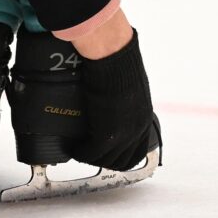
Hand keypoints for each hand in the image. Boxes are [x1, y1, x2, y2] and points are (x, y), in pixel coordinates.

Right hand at [71, 28, 160, 170]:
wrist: (113, 55)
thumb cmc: (119, 62)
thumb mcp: (128, 88)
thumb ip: (125, 102)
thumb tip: (113, 102)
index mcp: (144, 119)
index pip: (136, 152)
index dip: (119, 157)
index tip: (105, 153)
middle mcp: (138, 129)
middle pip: (122, 161)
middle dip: (104, 160)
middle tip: (89, 153)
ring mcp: (124, 134)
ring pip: (105, 160)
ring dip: (90, 157)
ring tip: (78, 149)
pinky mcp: (107, 133)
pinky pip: (92, 153)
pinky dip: (80, 153)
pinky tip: (73, 147)